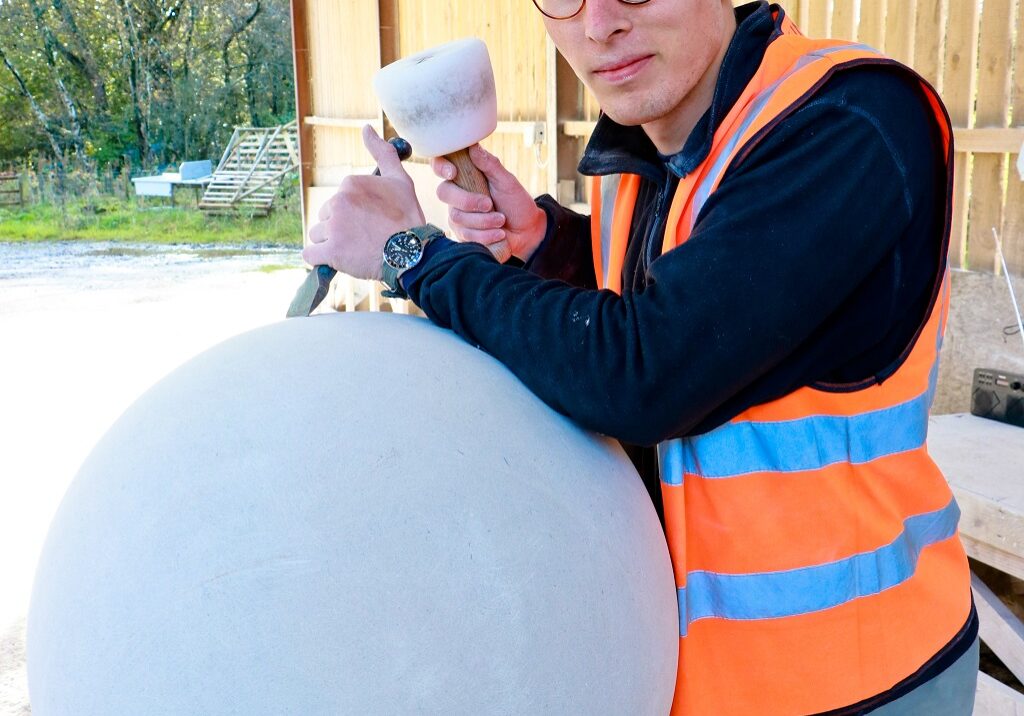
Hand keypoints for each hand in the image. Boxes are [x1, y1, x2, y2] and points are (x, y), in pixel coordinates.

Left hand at [303, 125, 425, 279]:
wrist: (413, 252)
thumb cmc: (408, 218)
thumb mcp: (400, 180)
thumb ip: (382, 153)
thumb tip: (366, 128)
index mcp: (351, 184)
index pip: (339, 200)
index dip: (354, 213)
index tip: (371, 222)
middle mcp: (339, 201)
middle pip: (326, 216)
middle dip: (340, 228)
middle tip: (365, 237)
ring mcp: (334, 227)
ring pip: (318, 234)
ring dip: (331, 243)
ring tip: (355, 249)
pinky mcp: (330, 251)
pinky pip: (310, 254)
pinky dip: (319, 258)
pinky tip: (335, 258)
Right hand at [431, 144, 547, 261]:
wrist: (526, 232)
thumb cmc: (516, 203)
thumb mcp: (507, 182)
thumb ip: (490, 165)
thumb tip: (473, 147)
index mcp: (466, 176)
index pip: (441, 165)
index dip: (440, 166)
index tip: (453, 172)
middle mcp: (457, 194)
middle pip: (444, 193)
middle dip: (468, 201)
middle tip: (489, 204)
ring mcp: (457, 215)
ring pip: (457, 217)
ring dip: (483, 220)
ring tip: (501, 220)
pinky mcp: (462, 234)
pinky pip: (465, 235)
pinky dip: (485, 235)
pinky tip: (499, 234)